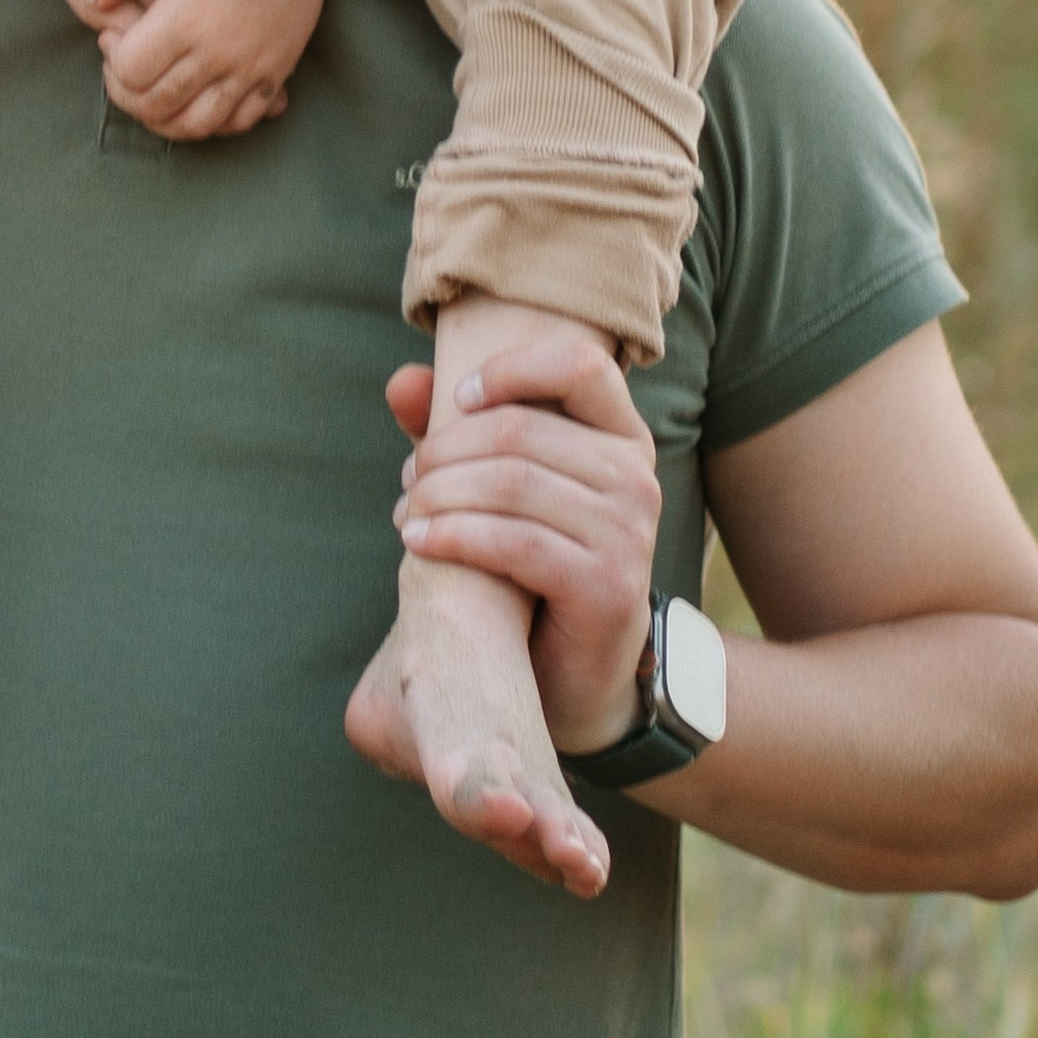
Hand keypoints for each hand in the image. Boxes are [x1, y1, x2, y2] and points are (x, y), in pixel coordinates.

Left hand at [91, 0, 339, 139]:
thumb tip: (91, 1)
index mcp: (187, 17)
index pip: (130, 71)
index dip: (109, 60)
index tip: (112, 35)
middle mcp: (221, 52)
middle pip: (157, 106)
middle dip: (126, 92)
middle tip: (124, 62)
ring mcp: (253, 66)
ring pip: (196, 125)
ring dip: (163, 117)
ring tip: (153, 86)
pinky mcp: (277, 70)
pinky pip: (240, 121)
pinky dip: (211, 121)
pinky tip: (195, 95)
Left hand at [387, 328, 662, 759]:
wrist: (582, 670)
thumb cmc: (534, 563)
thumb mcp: (501, 488)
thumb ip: (455, 430)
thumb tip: (401, 382)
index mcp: (622, 438)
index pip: (581, 367)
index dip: (513, 370)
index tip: (460, 397)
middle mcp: (636, 477)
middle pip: (520, 429)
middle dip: (446, 449)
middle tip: (409, 478)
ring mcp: (628, 533)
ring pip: (511, 483)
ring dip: (440, 494)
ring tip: (406, 512)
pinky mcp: (605, 586)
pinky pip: (514, 543)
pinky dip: (452, 536)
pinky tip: (416, 541)